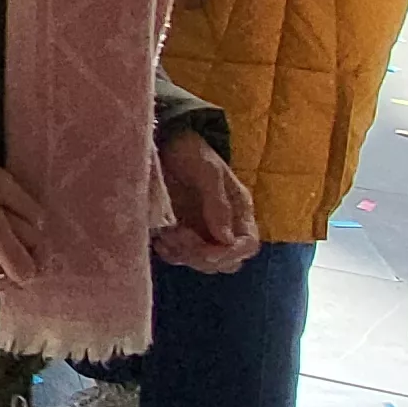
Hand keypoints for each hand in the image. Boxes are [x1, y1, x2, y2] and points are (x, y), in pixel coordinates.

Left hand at [152, 130, 261, 272]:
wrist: (166, 143)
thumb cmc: (192, 152)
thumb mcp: (207, 172)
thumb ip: (218, 204)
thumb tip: (227, 239)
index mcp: (239, 210)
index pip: (248, 244)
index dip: (230, 253)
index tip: (206, 252)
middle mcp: (225, 226)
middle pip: (226, 261)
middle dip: (203, 256)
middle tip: (179, 234)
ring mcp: (204, 232)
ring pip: (203, 263)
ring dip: (184, 255)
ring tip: (166, 235)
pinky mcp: (183, 234)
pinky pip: (182, 257)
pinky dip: (171, 255)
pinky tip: (160, 240)